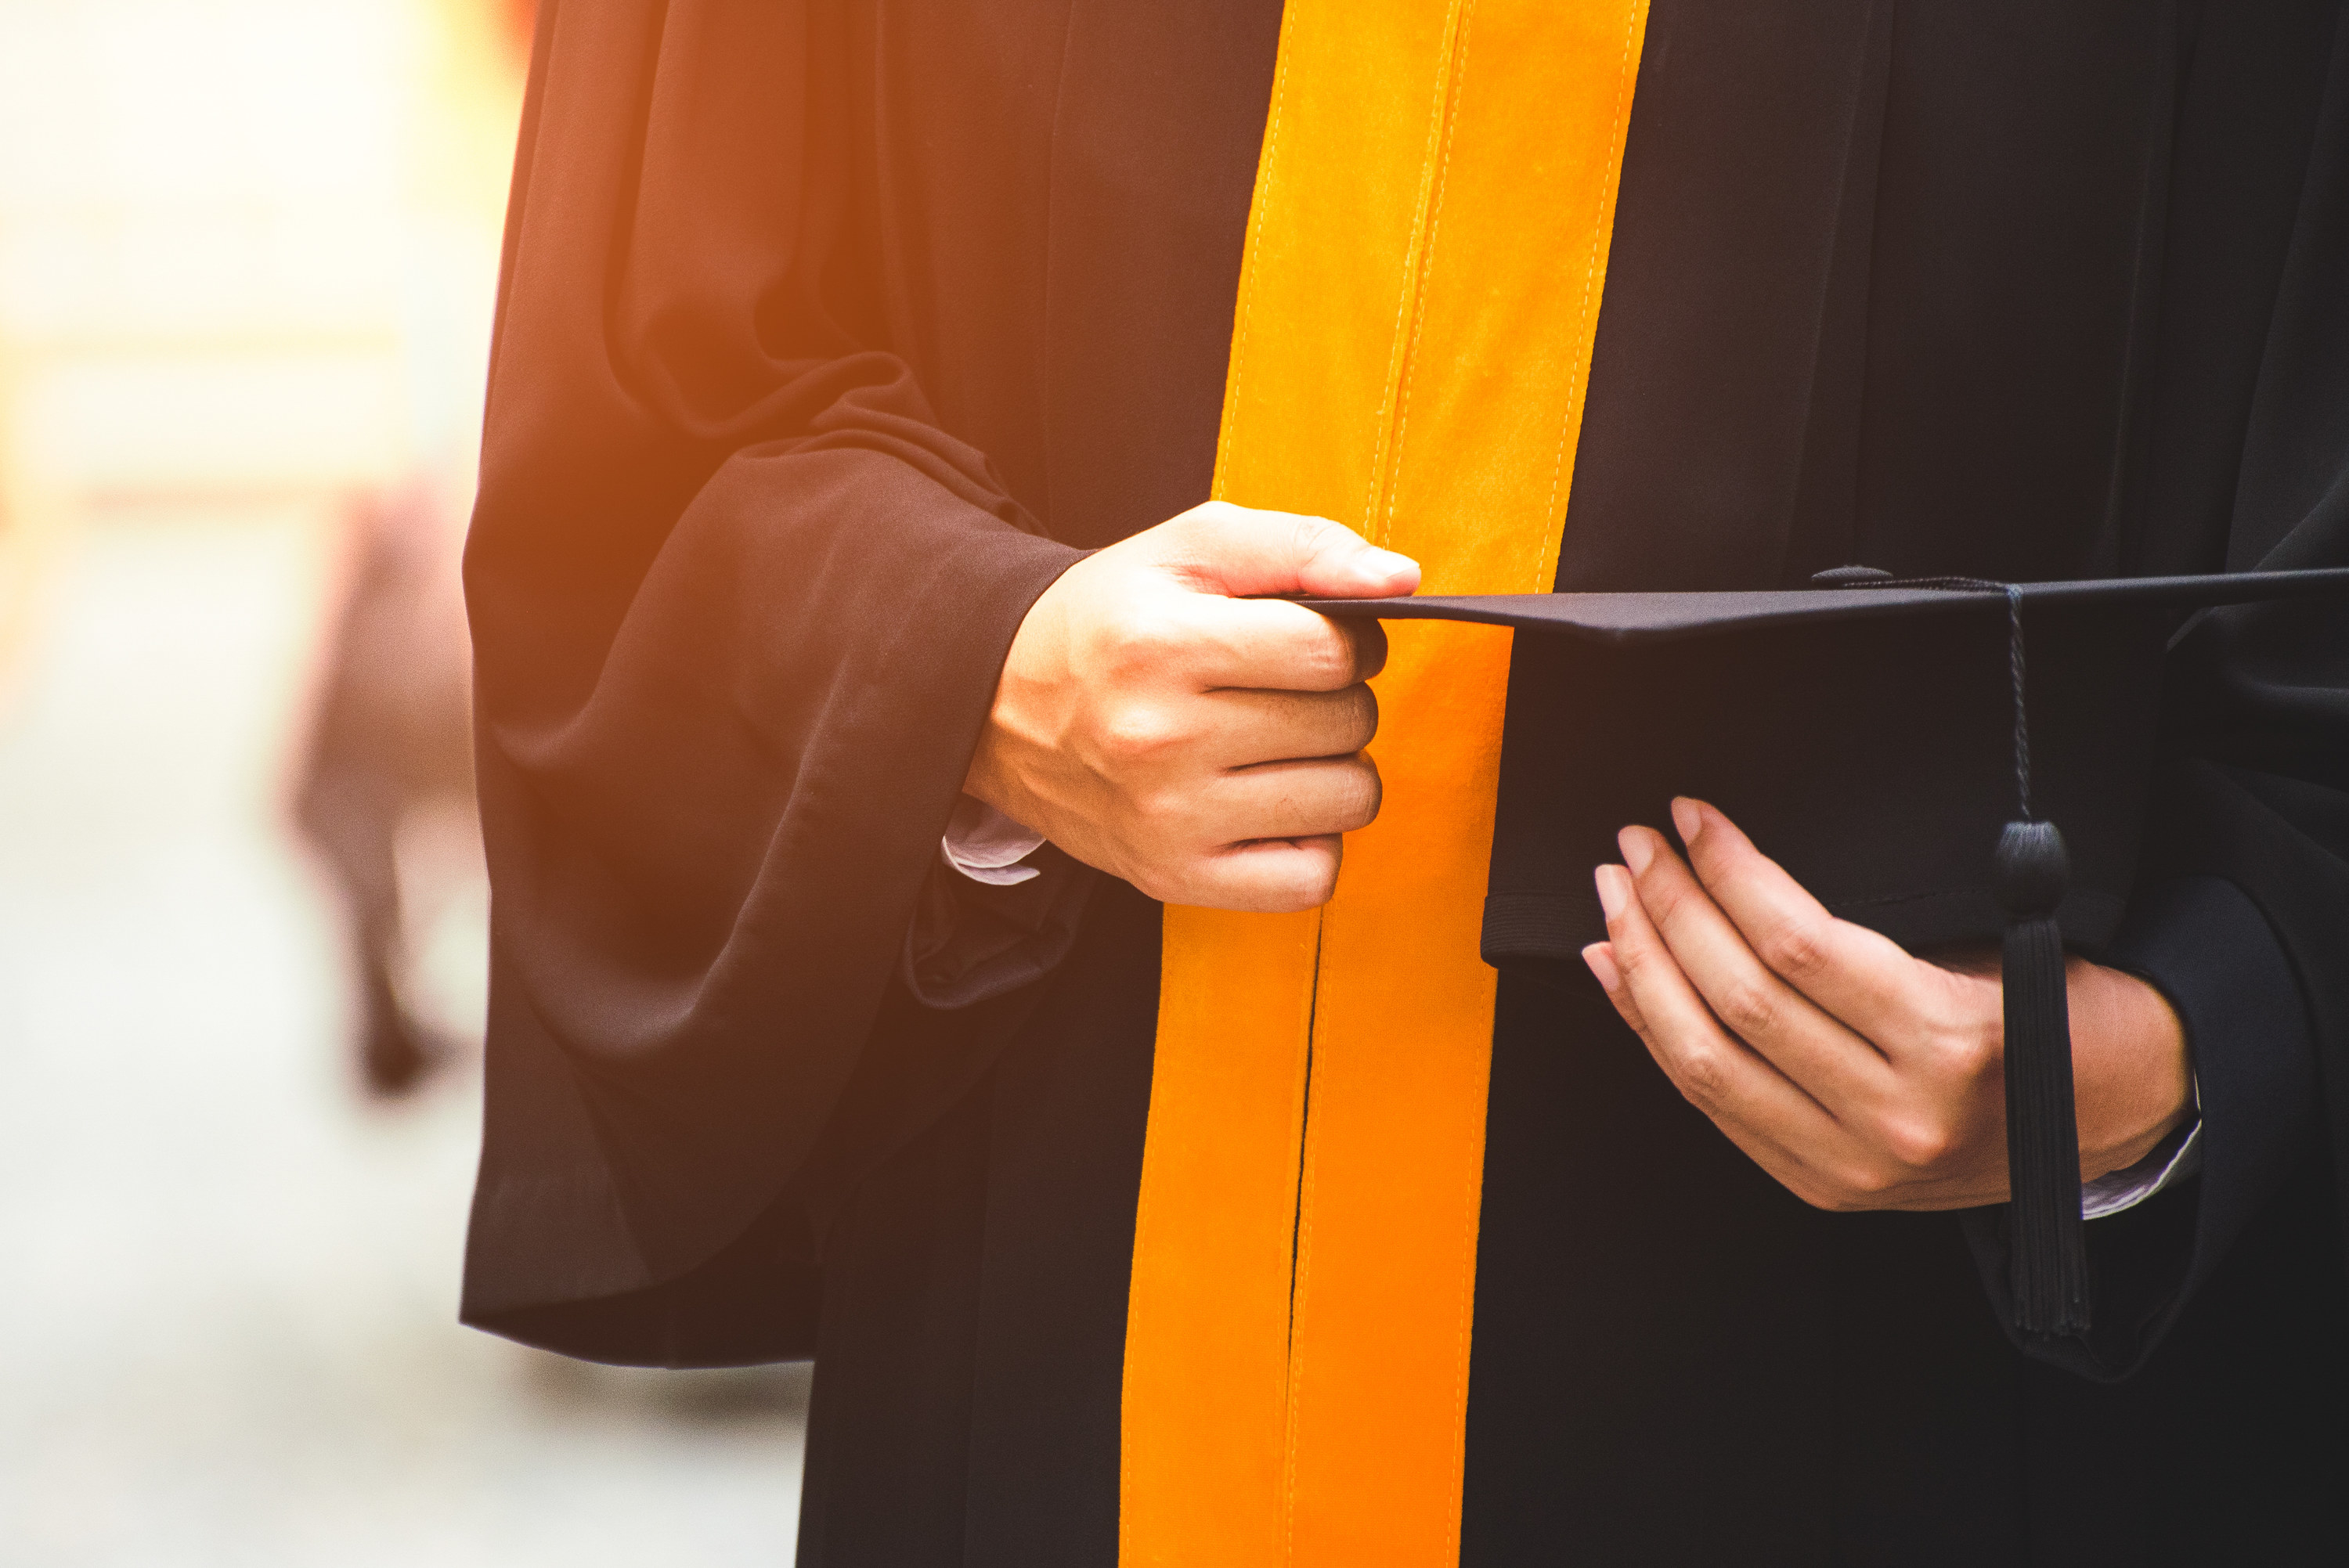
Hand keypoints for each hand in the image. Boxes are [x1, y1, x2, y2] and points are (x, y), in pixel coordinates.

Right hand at [965, 501, 1419, 910]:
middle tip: (1284, 692)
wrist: (997, 703)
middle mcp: (1159, 739)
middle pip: (1346, 723)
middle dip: (1338, 698)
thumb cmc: (1107, 621)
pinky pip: (1312, 878)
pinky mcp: (1174, 878)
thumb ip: (1301, 547)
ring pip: (1347, 799)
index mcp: (1162, 645)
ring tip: (1278, 747)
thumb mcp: (1188, 549)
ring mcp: (1168, 819)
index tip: (1315, 642)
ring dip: (1335, 769)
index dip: (1349, 640)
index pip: (1332, 651)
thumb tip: (1399, 580)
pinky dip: (1313, 841)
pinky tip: (1272, 804)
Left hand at [1581, 797, 2192, 1211]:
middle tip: (1636, 845)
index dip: (1727, 872)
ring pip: (1702, 1059)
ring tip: (1616, 899)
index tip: (1690, 817)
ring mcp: (1854, 1162)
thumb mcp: (1997, 947)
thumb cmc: (2058, 1009)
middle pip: (1736, 1000)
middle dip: (1669, 910)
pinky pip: (1709, 1102)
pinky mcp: (1823, 1186)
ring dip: (1642, 969)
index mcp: (1948, 1040)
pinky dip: (1651, 1032)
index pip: (1796, 944)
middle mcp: (1895, 1113)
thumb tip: (1739, 867)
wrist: (2116, 1117)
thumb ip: (1870, 933)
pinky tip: (1622, 974)